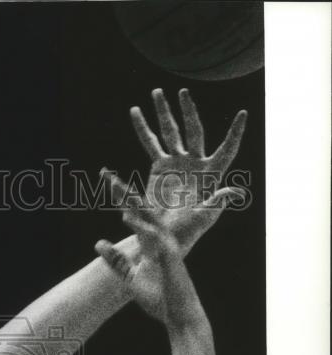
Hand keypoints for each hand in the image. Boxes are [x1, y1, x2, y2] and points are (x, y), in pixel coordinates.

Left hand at [94, 177, 205, 329]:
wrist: (176, 314)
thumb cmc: (158, 297)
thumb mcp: (129, 276)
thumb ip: (116, 260)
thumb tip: (98, 242)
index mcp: (149, 242)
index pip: (132, 214)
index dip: (120, 199)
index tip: (105, 182)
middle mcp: (158, 239)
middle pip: (139, 208)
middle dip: (122, 191)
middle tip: (105, 173)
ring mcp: (165, 245)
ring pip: (148, 217)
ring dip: (131, 202)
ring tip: (115, 186)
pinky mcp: (170, 256)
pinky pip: (153, 237)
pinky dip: (140, 227)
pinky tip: (125, 217)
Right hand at [109, 88, 247, 252]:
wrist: (163, 238)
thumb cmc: (187, 231)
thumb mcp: (204, 218)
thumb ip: (217, 203)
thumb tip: (235, 192)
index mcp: (211, 174)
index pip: (227, 149)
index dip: (235, 133)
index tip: (243, 115)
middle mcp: (195, 163)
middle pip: (194, 130)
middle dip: (188, 110)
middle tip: (183, 92)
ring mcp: (176, 162)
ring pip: (170, 131)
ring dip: (163, 112)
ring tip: (156, 92)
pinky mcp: (159, 166)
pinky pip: (150, 143)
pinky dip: (143, 128)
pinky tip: (135, 112)